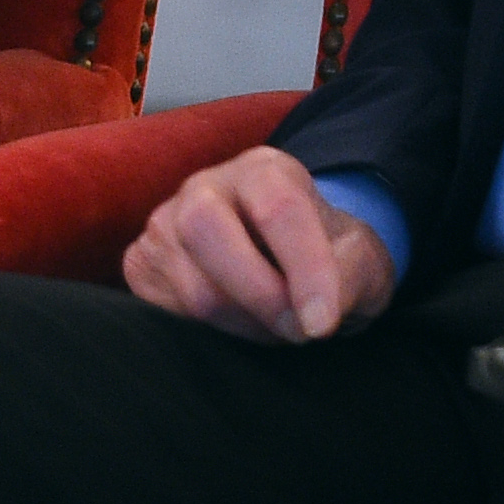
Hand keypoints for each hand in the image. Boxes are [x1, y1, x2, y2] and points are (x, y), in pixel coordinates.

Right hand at [119, 144, 396, 343]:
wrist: (292, 267)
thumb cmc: (328, 258)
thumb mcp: (361, 259)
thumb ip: (351, 276)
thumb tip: (315, 317)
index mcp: (264, 170)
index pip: (277, 208)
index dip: (304, 270)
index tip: (323, 323)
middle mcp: (205, 186)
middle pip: (206, 229)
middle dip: (259, 294)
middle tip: (298, 329)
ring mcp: (165, 224)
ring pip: (190, 286)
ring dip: (242, 325)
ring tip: (274, 325)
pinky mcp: (142, 265)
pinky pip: (163, 312)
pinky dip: (207, 333)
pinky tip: (237, 323)